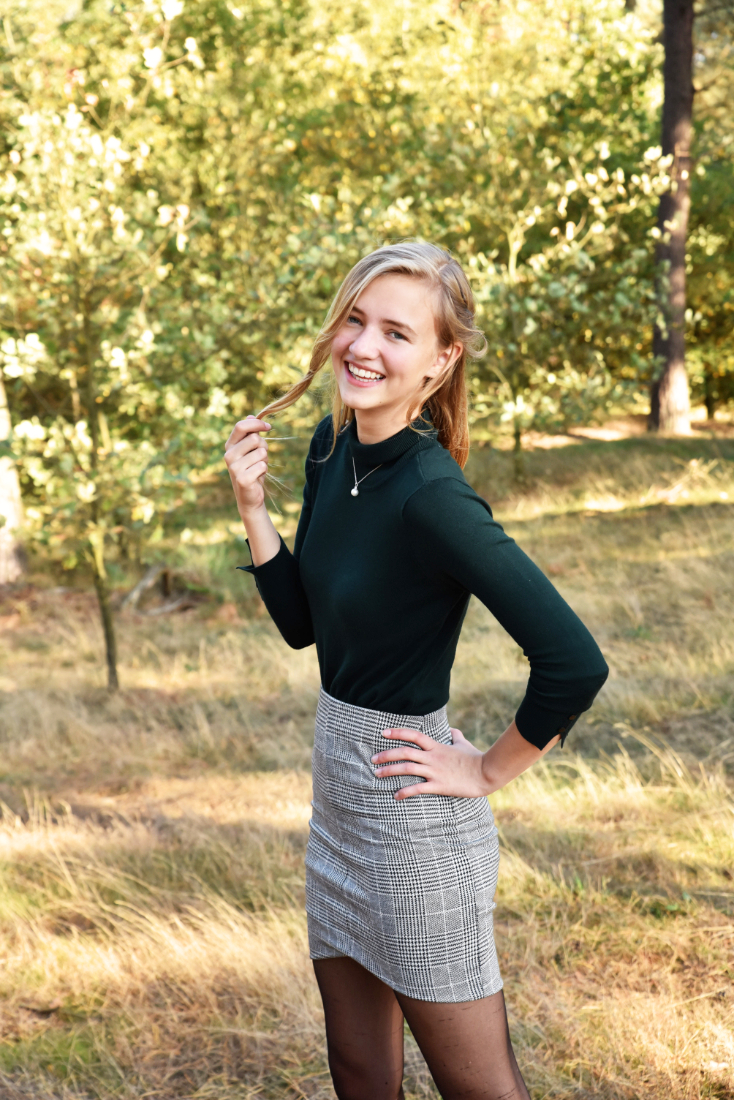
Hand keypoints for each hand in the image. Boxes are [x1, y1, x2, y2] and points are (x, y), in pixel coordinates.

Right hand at [224, 416, 271, 516]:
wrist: (250, 495)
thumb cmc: (252, 470)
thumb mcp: (251, 450)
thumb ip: (251, 434)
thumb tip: (251, 415)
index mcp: (230, 445)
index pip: (241, 426)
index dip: (256, 423)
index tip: (268, 427)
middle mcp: (229, 455)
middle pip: (254, 438)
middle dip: (264, 446)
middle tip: (261, 457)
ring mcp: (234, 468)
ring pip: (261, 452)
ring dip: (264, 460)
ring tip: (258, 468)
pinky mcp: (242, 479)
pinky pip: (262, 466)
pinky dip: (264, 470)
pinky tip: (258, 477)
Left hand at [371, 726, 489, 800]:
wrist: (486, 772)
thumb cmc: (475, 758)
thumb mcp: (463, 744)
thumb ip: (455, 736)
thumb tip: (453, 730)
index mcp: (436, 746)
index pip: (413, 735)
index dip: (397, 732)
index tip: (383, 733)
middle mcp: (432, 757)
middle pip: (404, 752)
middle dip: (386, 754)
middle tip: (373, 759)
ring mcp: (435, 771)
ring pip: (407, 768)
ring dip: (390, 770)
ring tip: (377, 774)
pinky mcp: (439, 785)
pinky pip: (418, 788)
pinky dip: (405, 792)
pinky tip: (396, 795)